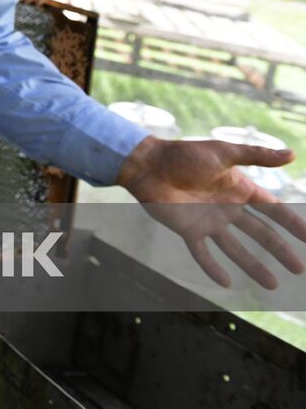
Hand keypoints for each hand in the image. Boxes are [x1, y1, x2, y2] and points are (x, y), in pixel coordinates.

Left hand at [117, 136, 305, 287]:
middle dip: (280, 250)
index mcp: (239, 189)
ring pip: (236, 248)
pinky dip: (212, 268)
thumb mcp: (224, 153)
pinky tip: (226, 283)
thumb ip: (256, 156)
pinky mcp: (188, 230)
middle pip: (260, 233)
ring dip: (254, 266)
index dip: (292, 223)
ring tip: (272, 285)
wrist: (148, 164)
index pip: (273, 209)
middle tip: (299, 269)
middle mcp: (227, 208)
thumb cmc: (184, 154)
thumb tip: (293, 154)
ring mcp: (208, 221)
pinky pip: (202, 253)